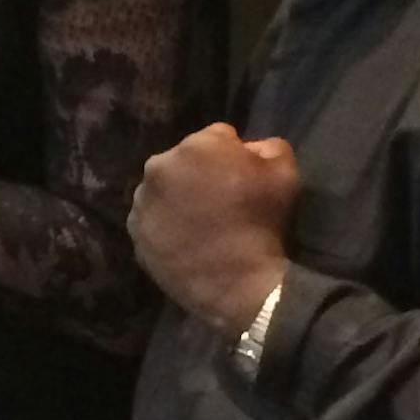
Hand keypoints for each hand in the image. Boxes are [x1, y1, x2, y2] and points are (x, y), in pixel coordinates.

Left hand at [128, 123, 297, 335]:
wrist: (239, 282)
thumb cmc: (263, 223)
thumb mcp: (285, 173)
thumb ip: (268, 147)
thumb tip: (251, 147)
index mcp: (195, 146)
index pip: (217, 137)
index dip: (233, 155)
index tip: (243, 177)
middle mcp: (159, 166)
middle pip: (184, 161)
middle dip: (200, 173)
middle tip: (221, 201)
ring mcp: (142, 201)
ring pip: (163, 189)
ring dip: (178, 198)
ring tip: (202, 223)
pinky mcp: (135, 232)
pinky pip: (152, 219)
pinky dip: (165, 225)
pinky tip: (186, 240)